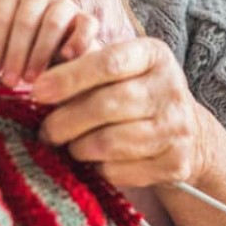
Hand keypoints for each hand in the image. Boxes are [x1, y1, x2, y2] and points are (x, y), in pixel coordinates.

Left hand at [0, 0, 99, 86]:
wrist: (59, 57)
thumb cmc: (24, 55)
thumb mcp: (5, 53)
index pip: (1, 12)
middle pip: (25, 20)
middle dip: (16, 53)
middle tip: (10, 81)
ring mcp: (64, 4)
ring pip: (53, 23)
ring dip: (40, 53)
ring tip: (32, 79)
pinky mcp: (87, 18)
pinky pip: (85, 26)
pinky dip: (76, 42)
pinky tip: (66, 59)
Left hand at [29, 37, 225, 225]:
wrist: (187, 133)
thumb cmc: (134, 93)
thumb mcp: (117, 69)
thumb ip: (81, 65)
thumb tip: (38, 81)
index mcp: (154, 55)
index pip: (108, 63)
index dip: (68, 78)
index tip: (37, 91)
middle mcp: (171, 87)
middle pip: (106, 105)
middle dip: (65, 121)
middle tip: (45, 131)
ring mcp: (177, 127)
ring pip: (110, 142)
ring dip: (78, 148)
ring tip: (68, 145)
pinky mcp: (175, 163)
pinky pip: (120, 170)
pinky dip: (97, 169)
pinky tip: (93, 161)